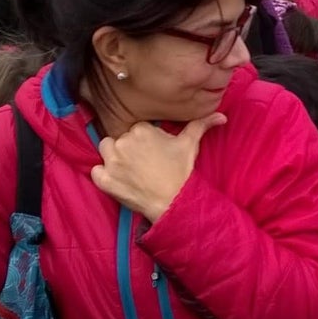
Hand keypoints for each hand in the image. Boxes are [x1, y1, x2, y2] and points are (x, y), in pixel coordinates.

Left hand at [91, 114, 226, 221]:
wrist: (173, 202)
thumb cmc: (181, 171)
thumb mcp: (190, 144)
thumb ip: (202, 124)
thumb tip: (221, 116)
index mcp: (141, 129)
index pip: (135, 128)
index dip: (142, 139)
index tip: (151, 151)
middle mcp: (123, 141)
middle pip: (119, 138)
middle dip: (128, 148)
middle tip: (143, 162)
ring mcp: (111, 161)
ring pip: (105, 150)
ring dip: (112, 157)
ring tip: (128, 169)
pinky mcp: (104, 180)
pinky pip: (95, 172)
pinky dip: (103, 176)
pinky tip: (118, 180)